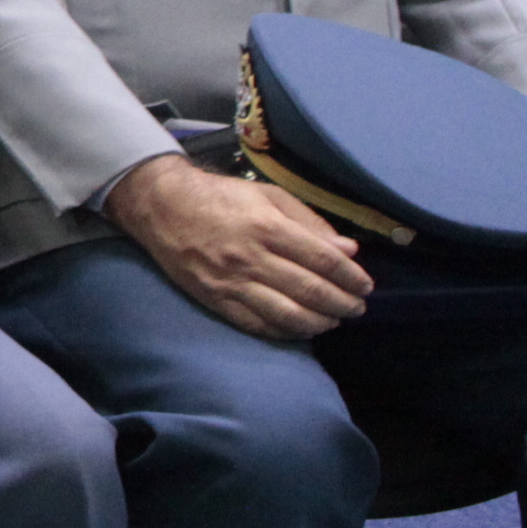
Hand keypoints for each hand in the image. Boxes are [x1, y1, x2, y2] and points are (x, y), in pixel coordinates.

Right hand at [103, 151, 368, 338]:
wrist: (161, 206)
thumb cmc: (220, 196)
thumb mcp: (268, 195)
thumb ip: (309, 222)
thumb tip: (347, 250)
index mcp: (268, 227)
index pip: (324, 260)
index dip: (351, 277)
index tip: (365, 285)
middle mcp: (252, 257)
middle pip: (311, 290)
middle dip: (342, 303)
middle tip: (357, 307)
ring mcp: (231, 282)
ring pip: (287, 314)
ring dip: (319, 322)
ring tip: (334, 321)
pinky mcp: (214, 298)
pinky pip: (256, 324)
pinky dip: (285, 331)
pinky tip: (301, 329)